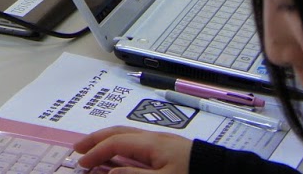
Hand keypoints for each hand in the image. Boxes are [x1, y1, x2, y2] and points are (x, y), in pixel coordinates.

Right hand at [72, 128, 189, 172]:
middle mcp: (154, 137)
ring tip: (94, 149)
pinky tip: (121, 154)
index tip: (81, 164)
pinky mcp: (169, 147)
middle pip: (118, 132)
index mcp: (150, 143)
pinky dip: (122, 145)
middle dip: (96, 139)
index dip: (96, 153)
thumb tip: (109, 172)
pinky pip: (137, 142)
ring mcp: (162, 141)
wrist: (225, 171)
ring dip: (108, 141)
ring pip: (128, 135)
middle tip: (78, 148)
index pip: (115, 144)